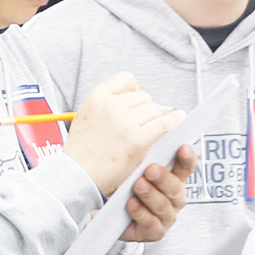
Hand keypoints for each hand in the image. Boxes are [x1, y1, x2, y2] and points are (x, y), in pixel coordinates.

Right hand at [58, 71, 178, 195]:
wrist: (77, 175)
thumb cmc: (82, 151)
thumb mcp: (86, 115)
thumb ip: (107, 104)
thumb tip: (135, 99)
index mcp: (98, 97)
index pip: (127, 79)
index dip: (134, 90)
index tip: (135, 103)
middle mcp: (111, 106)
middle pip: (144, 97)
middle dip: (145, 110)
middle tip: (140, 125)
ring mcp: (125, 123)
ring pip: (155, 110)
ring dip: (154, 119)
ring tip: (146, 132)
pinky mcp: (137, 140)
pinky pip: (163, 124)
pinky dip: (172, 122)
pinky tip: (177, 120)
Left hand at [120, 147, 194, 243]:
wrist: (115, 214)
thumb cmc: (128, 188)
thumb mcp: (135, 169)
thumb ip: (144, 156)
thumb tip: (146, 135)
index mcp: (174, 179)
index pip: (186, 167)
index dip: (187, 158)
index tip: (183, 147)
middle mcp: (174, 198)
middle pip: (175, 188)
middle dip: (163, 178)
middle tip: (151, 169)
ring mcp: (167, 216)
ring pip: (163, 206)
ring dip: (150, 195)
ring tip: (138, 184)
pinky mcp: (155, 231)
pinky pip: (150, 223)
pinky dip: (140, 213)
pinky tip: (131, 203)